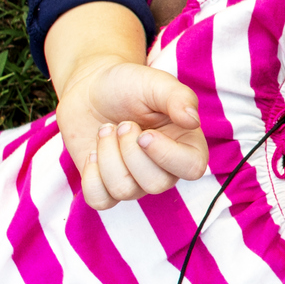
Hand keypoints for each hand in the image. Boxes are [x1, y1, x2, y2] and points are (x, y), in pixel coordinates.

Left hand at [56, 53, 207, 210]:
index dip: (167, 156)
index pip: (192, 168)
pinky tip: (93, 153)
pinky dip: (91, 176)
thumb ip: (179, 98)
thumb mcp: (156, 83)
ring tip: (106, 131)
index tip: (144, 134)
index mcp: (186, 142)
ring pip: (124, 191)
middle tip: (123, 125)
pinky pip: (100, 200)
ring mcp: (134, 179)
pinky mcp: (106, 186)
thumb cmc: (129, 84)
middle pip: (156, 184)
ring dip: (107, 156)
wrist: (91, 90)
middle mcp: (164, 167)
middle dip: (130, 152)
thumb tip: (193, 120)